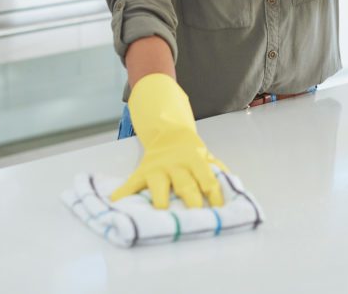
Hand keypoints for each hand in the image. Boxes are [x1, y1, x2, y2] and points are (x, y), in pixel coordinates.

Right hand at [110, 73, 228, 208]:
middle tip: (194, 214)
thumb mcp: (207, 156)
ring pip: (158, 185)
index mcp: (195, 160)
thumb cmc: (192, 152)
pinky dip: (122, 193)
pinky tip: (115, 203)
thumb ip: (218, 170)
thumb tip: (233, 187)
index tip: (219, 210)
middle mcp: (176, 165)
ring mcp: (157, 169)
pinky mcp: (142, 172)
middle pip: (184, 184)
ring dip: (160, 198)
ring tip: (161, 211)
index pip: (207, 178)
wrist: (168, 133)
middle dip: (190, 199)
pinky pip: (131, 183)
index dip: (214, 194)